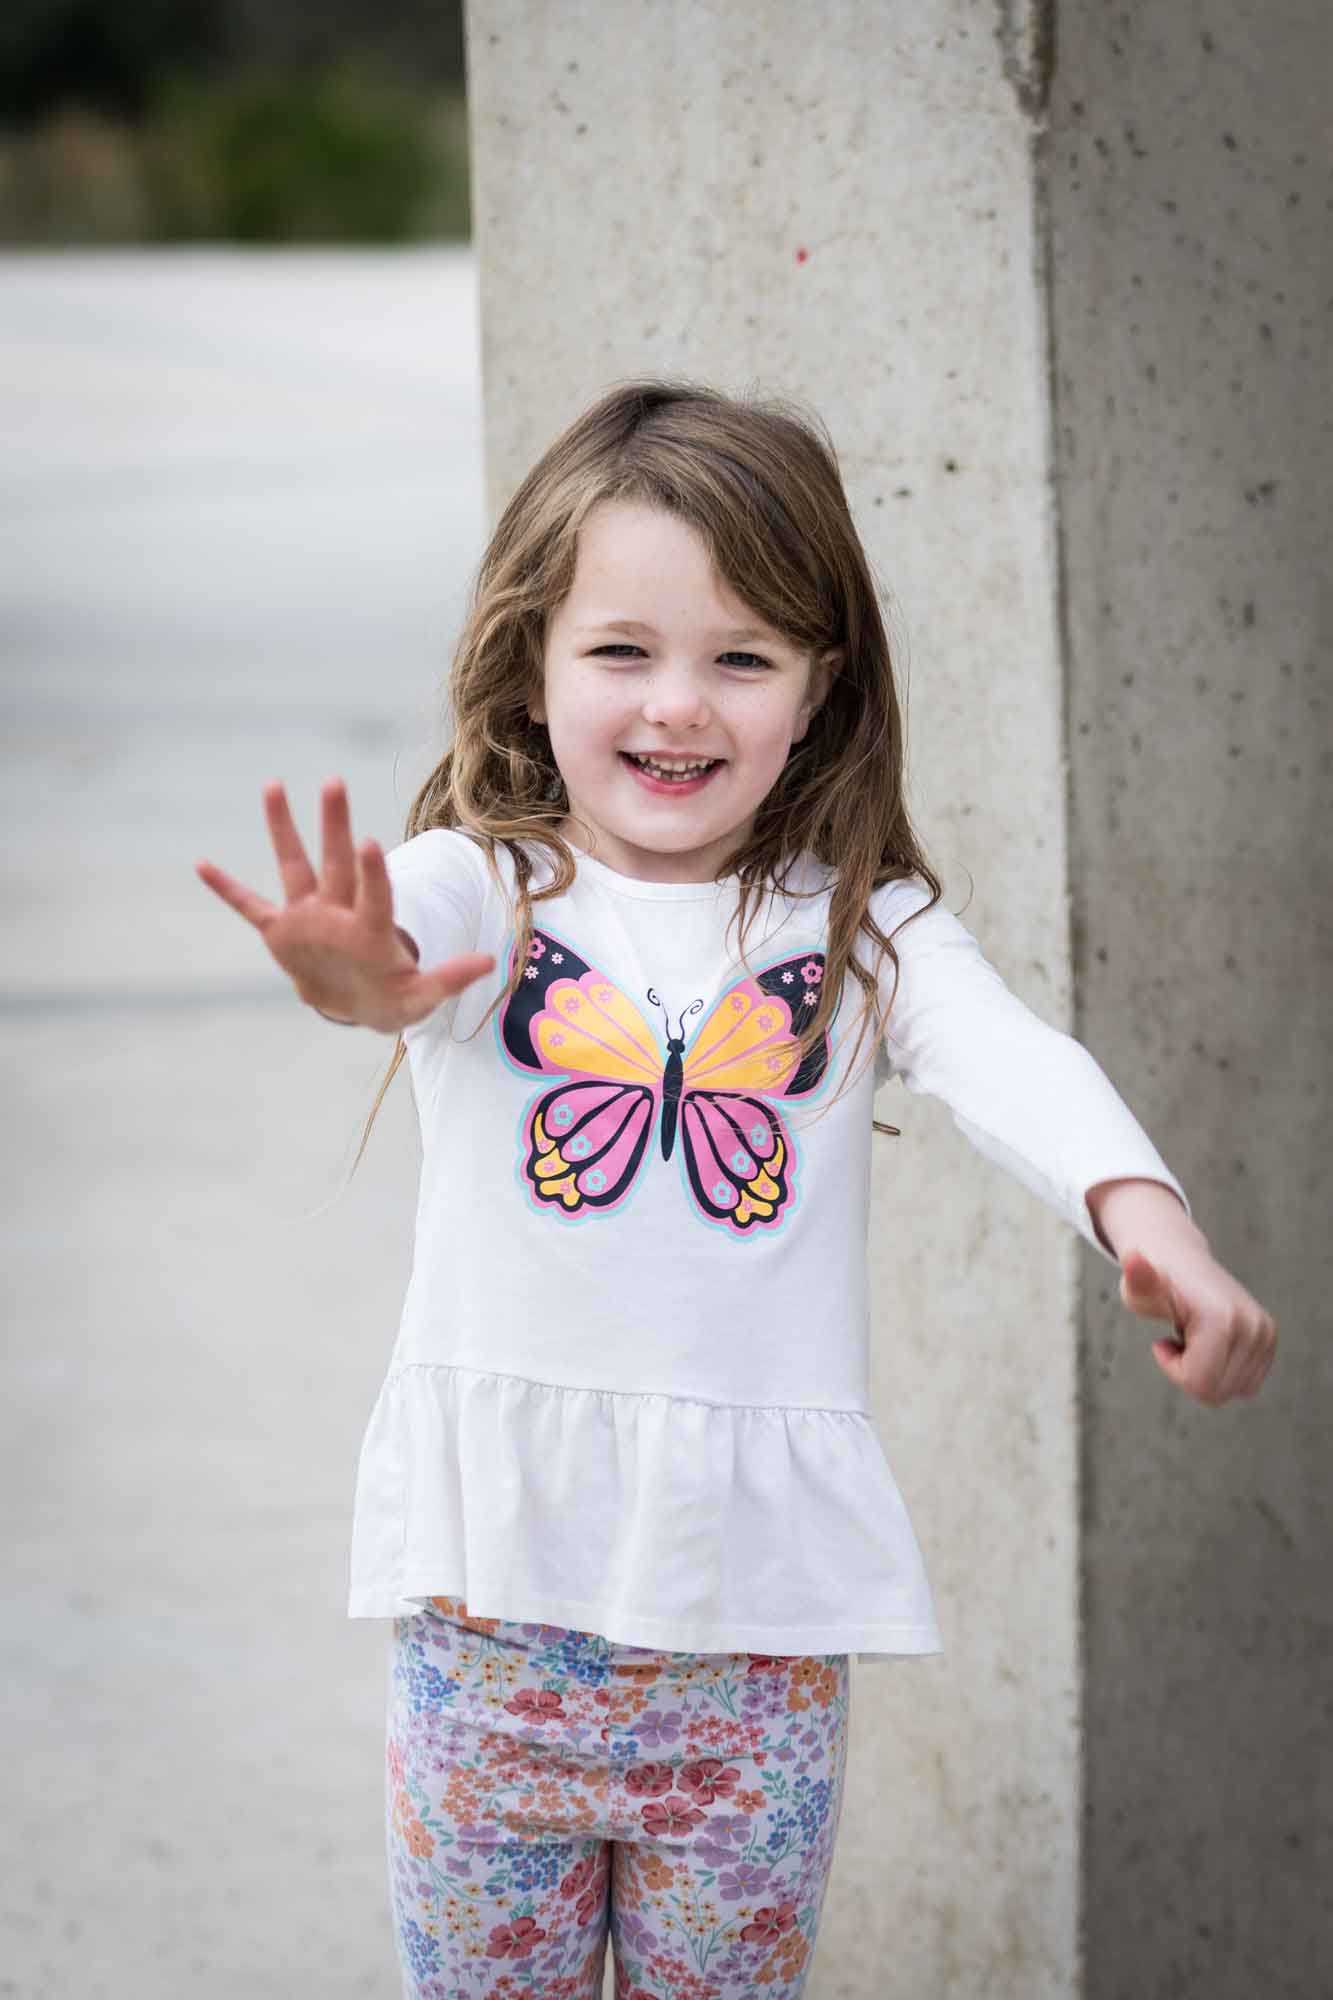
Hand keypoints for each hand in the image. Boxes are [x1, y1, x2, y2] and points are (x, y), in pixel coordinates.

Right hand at [194, 777, 495, 1033]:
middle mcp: (338, 913)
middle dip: (334, 825)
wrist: (358, 1005)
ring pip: (294, 866)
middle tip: (334, 782)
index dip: (372, 872)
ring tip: (274, 785)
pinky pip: (249, 907)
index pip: (374, 894)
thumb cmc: (392, 1000)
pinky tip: (202, 864)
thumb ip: (448, 979)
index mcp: (371, 930)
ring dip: (283, 829)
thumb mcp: (421, 998)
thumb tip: (490, 962)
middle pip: (336, 864)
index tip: (366, 841)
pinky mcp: (281, 931)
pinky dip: (227, 890)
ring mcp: (308, 918)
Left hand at [1119, 1246, 1277, 1405]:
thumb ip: (1135, 1276)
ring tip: (1193, 1338)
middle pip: (1218, 1393)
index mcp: (1222, 1319)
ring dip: (1206, 1372)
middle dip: (1189, 1373)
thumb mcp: (1137, 1284)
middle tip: (1178, 1340)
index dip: (1173, 1370)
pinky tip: (1208, 1343)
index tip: (1163, 1342)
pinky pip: (1246, 1384)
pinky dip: (1223, 1372)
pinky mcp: (1268, 1338)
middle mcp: (1252, 1327)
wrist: (1179, 1261)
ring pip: (1233, 1391)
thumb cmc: (1152, 1280)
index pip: (1199, 1384)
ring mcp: (1264, 1333)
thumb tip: (1132, 1258)